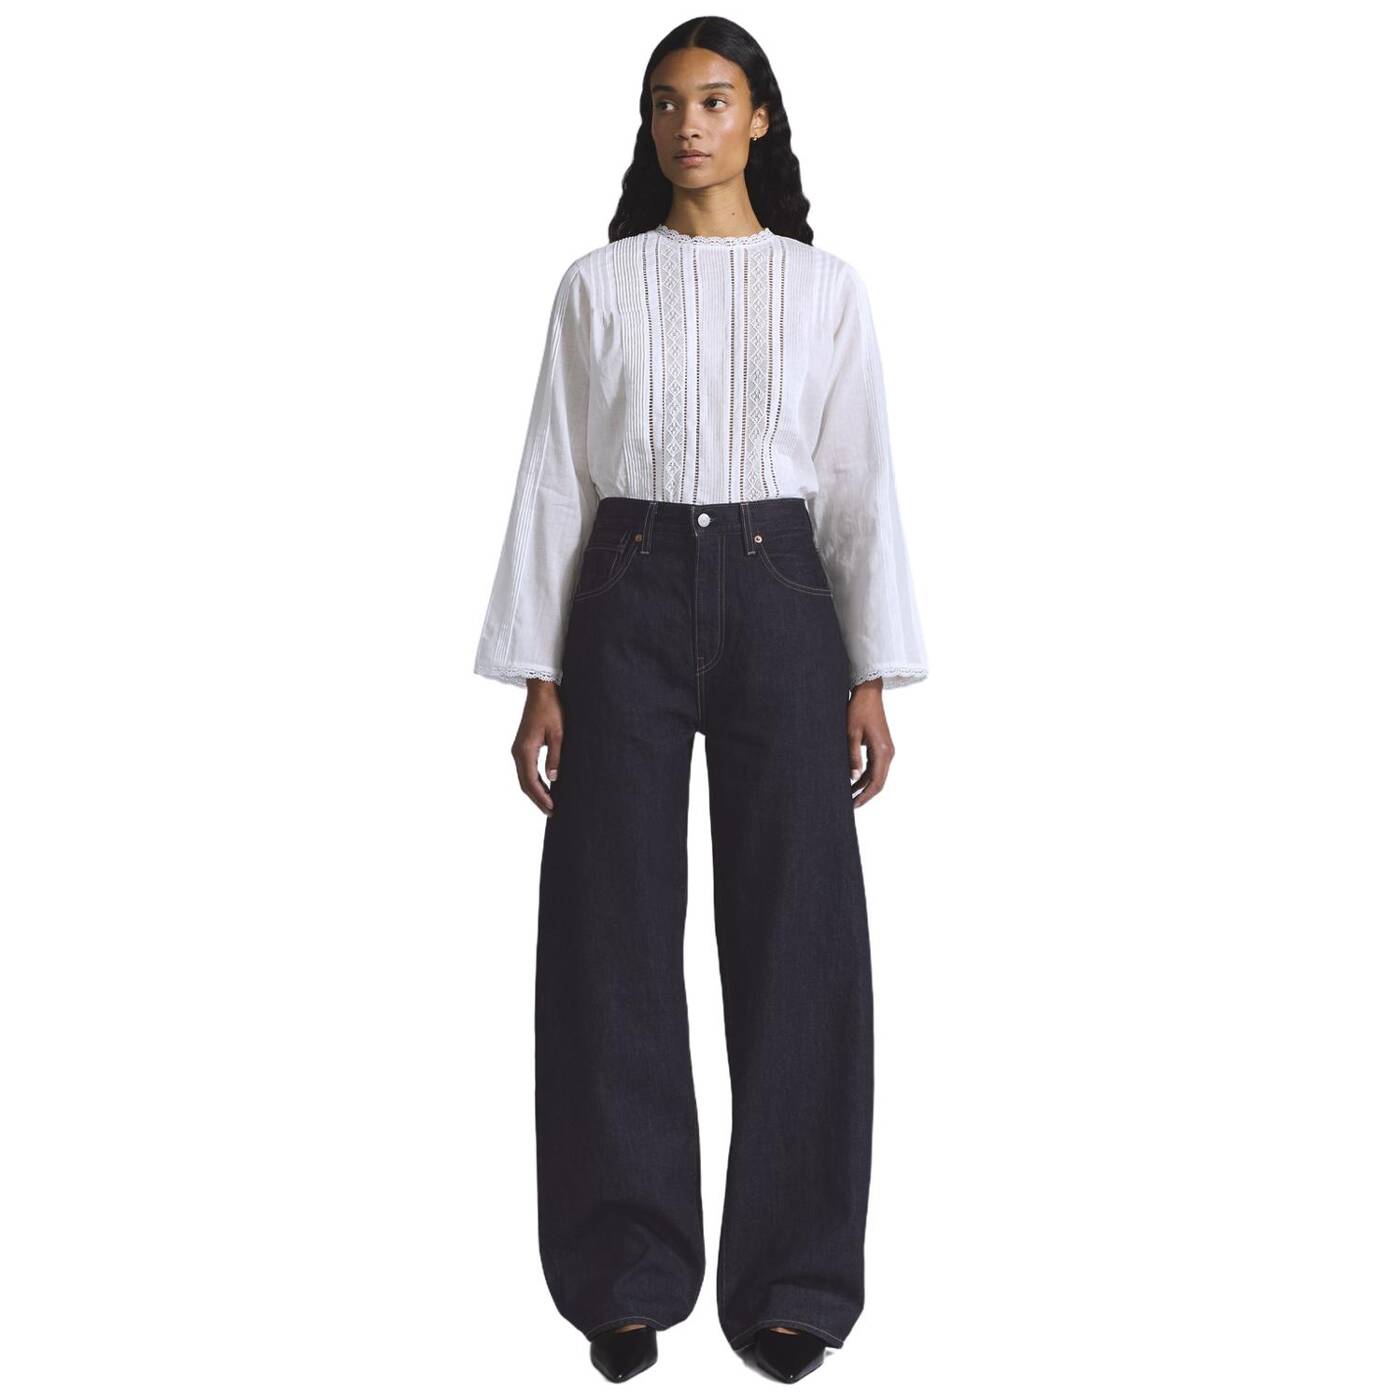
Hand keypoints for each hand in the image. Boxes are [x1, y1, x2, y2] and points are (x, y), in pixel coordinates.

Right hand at [512, 678, 563, 815]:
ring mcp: (518, 749)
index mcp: (525, 750)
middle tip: (552, 812)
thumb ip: (555, 756)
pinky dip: (533, 781)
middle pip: (524, 783)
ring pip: (524, 778)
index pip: (531, 782)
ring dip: (535, 792)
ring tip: (549, 804)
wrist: (541, 691)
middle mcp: (517, 752)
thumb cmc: (552, 709)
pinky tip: (545, 787)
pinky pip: (525, 769)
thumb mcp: (558, 733)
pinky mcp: (522, 746)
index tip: (552, 809)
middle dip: (537, 799)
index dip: (541, 797)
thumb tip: (553, 779)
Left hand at [847, 679, 893, 807]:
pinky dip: (866, 776)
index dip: (865, 796)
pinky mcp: (882, 746)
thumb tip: (853, 778)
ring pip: (877, 775)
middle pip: (879, 782)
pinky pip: (875, 766)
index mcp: (883, 752)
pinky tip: (853, 781)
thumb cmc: (858, 711)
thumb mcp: (851, 734)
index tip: (853, 806)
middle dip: (865, 795)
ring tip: (848, 795)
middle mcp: (889, 753)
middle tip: (850, 805)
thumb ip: (852, 757)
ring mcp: (887, 750)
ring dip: (864, 786)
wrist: (868, 694)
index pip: (876, 782)